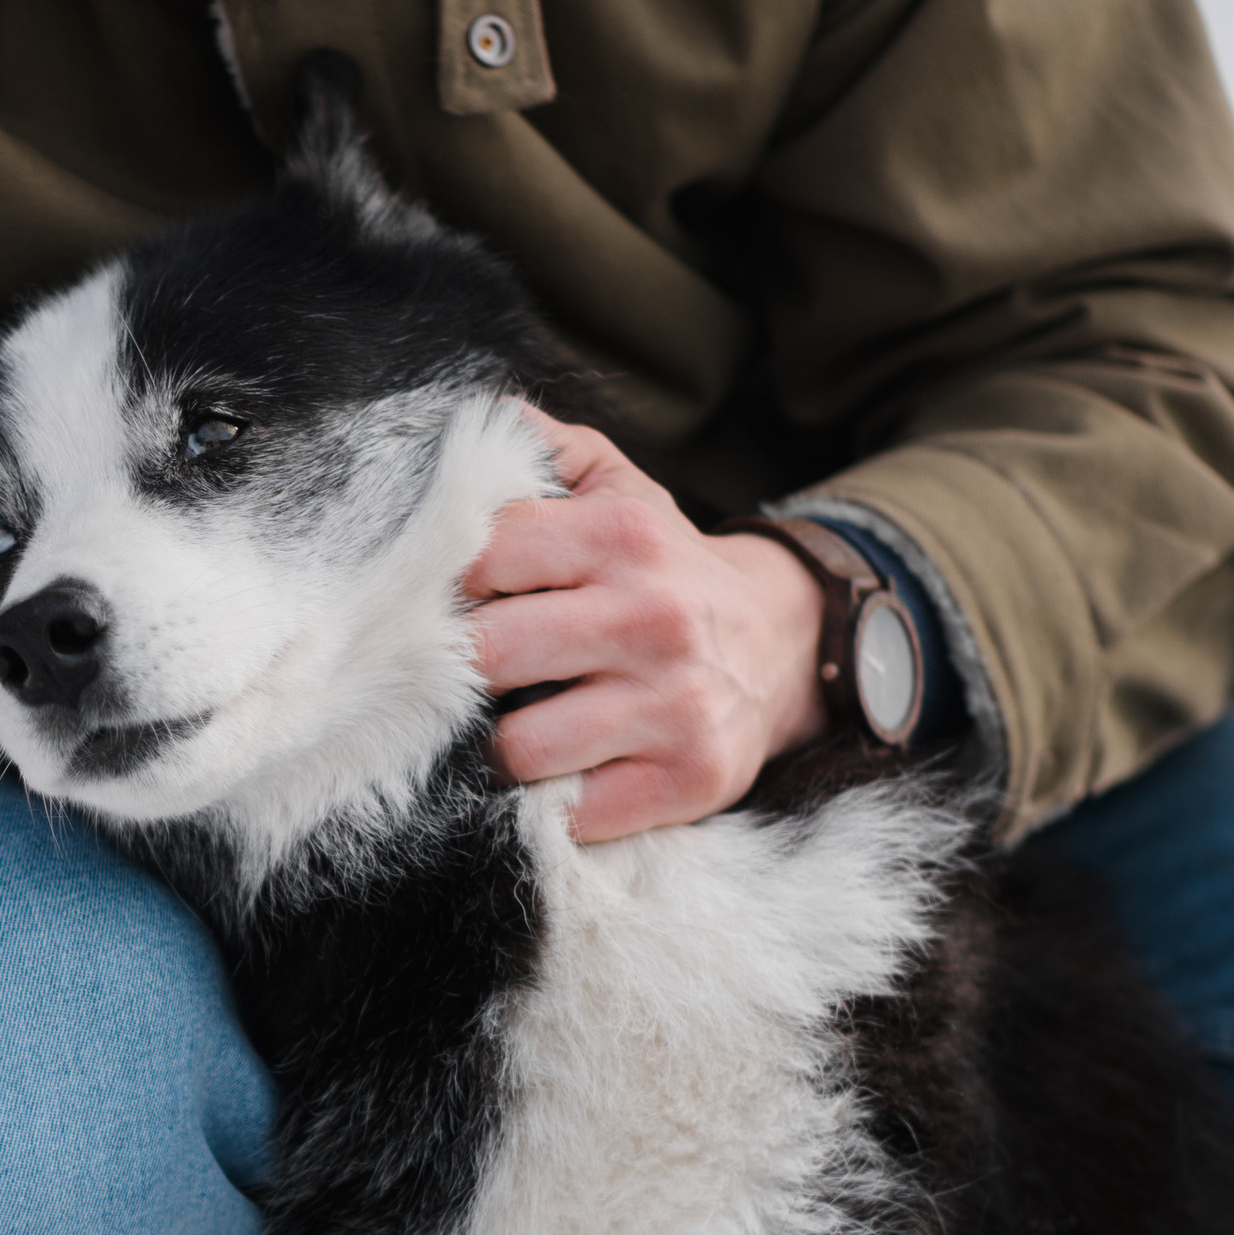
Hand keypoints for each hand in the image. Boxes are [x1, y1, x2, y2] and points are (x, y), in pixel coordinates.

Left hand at [461, 411, 828, 841]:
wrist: (784, 647)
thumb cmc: (666, 573)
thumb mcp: (624, 494)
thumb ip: (549, 450)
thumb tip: (482, 422)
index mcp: (626, 536)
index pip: (482, 559)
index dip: (449, 589)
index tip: (451, 608)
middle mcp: (654, 616)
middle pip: (489, 656)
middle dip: (462, 674)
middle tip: (470, 680)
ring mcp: (676, 703)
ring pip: (521, 747)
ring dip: (504, 749)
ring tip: (517, 730)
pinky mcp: (691, 778)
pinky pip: (574, 813)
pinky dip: (557, 805)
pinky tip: (569, 776)